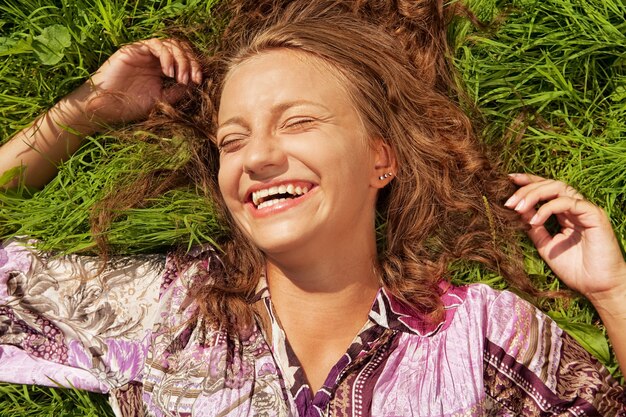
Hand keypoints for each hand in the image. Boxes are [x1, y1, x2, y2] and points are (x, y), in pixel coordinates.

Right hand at [78, 38, 201, 124]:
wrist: (105, 107)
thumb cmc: (130, 106)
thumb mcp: (161, 99)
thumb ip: (178, 91)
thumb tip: (197, 83)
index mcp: (162, 69)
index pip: (185, 59)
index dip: (195, 67)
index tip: (199, 81)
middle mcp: (155, 59)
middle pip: (181, 49)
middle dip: (191, 62)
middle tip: (193, 79)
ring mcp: (145, 53)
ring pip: (171, 44)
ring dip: (180, 60)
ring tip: (180, 78)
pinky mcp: (134, 49)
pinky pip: (156, 44)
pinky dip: (166, 56)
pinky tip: (168, 72)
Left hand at [505, 173, 625, 305]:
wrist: (597, 287)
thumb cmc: (575, 269)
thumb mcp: (545, 245)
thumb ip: (533, 227)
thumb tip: (517, 210)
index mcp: (564, 213)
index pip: (545, 189)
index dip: (528, 182)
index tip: (508, 180)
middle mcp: (575, 207)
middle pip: (549, 185)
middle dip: (526, 189)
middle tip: (508, 202)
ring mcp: (585, 209)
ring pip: (558, 188)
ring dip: (534, 194)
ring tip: (518, 208)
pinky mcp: (594, 214)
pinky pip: (568, 202)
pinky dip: (548, 208)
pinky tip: (534, 220)